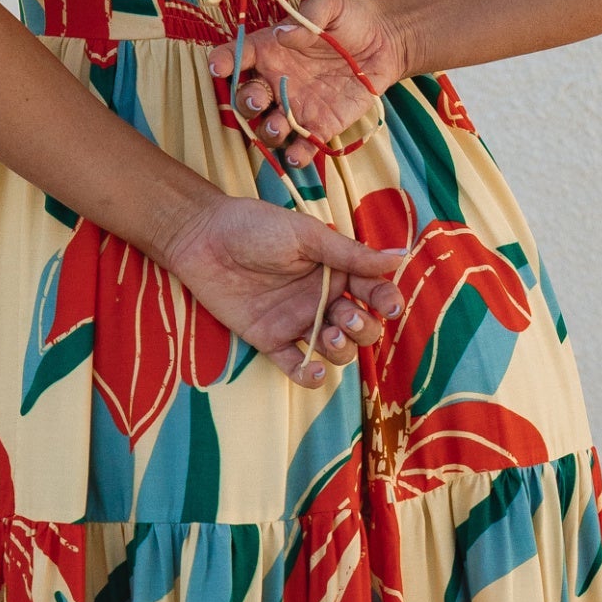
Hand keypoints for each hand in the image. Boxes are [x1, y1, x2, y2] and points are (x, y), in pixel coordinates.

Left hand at [163, 192, 406, 386]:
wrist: (202, 238)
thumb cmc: (255, 226)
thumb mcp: (306, 235)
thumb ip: (350, 252)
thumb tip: (399, 257)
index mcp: (336, 270)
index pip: (373, 292)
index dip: (386, 301)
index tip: (390, 305)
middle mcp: (322, 299)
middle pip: (361, 327)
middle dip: (364, 328)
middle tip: (347, 318)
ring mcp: (297, 321)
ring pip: (336, 350)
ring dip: (342, 351)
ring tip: (330, 336)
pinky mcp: (271, 340)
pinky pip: (297, 366)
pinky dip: (309, 375)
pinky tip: (312, 370)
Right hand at [209, 0, 410, 166]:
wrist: (384, 43)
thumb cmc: (349, 19)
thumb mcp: (330, 5)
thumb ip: (308, 16)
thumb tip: (284, 34)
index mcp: (269, 50)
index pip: (236, 56)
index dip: (223, 61)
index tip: (219, 66)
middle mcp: (275, 81)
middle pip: (246, 99)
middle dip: (245, 104)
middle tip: (258, 101)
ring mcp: (295, 107)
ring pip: (268, 127)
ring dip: (267, 132)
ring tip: (277, 128)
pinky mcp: (319, 126)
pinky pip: (302, 146)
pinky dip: (296, 156)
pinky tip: (298, 156)